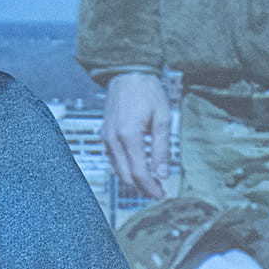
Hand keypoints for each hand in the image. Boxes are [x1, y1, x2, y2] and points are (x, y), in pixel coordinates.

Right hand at [101, 70, 175, 199]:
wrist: (128, 73)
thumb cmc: (147, 92)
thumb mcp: (162, 119)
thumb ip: (162, 148)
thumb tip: (162, 174)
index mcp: (129, 135)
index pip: (139, 172)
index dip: (151, 188)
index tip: (161, 195)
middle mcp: (113, 139)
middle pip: (126, 176)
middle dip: (142, 187)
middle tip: (158, 191)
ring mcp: (107, 137)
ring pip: (118, 170)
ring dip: (133, 179)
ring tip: (151, 181)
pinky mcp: (105, 134)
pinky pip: (113, 159)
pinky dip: (125, 168)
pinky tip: (138, 167)